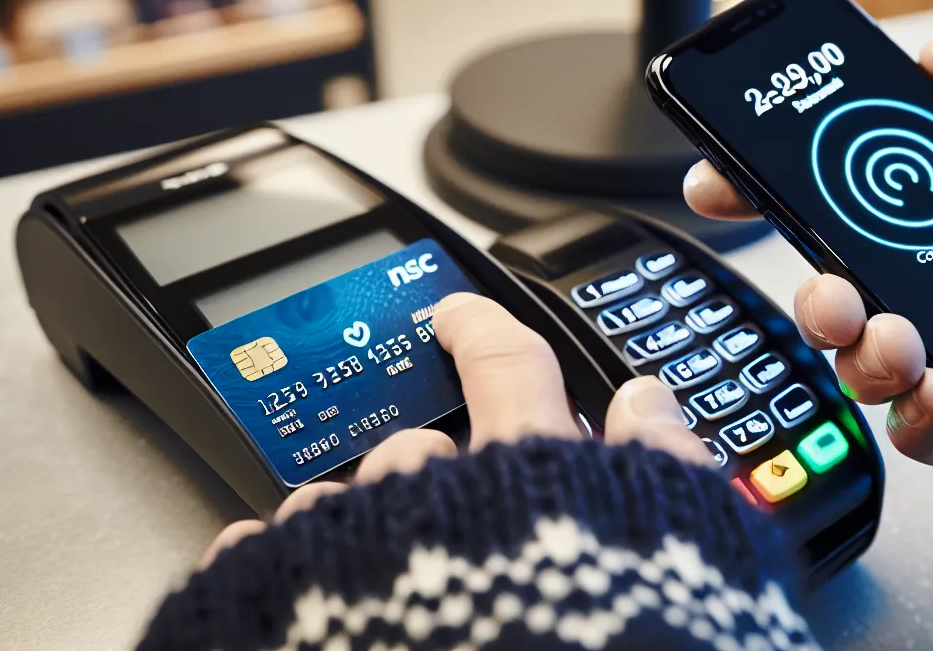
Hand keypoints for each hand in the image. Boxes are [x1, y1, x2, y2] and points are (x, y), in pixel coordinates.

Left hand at [198, 291, 709, 566]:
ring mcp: (337, 554)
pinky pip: (257, 553)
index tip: (457, 317)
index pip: (511, 365)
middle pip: (420, 450)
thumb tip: (652, 403)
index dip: (483, 330)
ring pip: (337, 504)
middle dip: (435, 491)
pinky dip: (282, 574)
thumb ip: (662, 476)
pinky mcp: (263, 599)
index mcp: (530, 490)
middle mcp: (428, 504)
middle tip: (457, 565)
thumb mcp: (675, 576)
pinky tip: (313, 617)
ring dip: (358, 541)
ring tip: (386, 616)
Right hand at [684, 42, 932, 483]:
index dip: (785, 177)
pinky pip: (932, 429)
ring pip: (874, 355)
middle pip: (848, 276)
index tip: (725, 174)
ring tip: (891, 338)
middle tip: (823, 285)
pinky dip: (914, 418)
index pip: (865, 182)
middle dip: (808, 281)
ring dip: (856, 349)